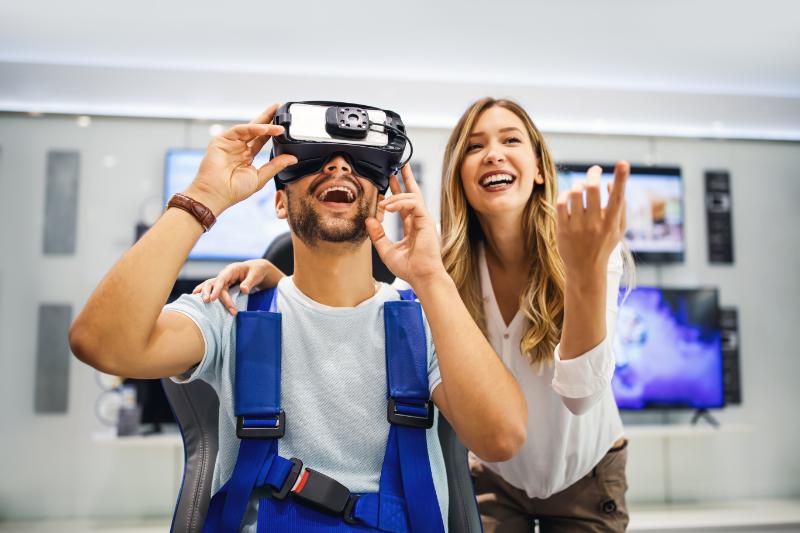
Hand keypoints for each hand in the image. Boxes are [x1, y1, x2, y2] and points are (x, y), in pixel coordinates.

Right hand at [182, 104, 297, 214]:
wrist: (216, 195)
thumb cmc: (234, 190)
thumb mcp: (260, 177)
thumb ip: (276, 166)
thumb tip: (292, 158)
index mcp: (247, 155)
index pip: (262, 139)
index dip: (273, 131)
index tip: (285, 124)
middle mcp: (239, 147)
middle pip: (256, 129)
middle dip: (268, 117)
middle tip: (280, 107)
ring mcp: (230, 142)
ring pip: (249, 128)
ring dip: (265, 124)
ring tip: (279, 127)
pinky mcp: (221, 140)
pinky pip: (239, 130)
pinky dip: (253, 128)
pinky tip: (265, 129)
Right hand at [191, 259, 284, 314]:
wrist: (258, 270)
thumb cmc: (257, 271)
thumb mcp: (256, 275)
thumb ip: (249, 282)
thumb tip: (243, 290)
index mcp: (232, 270)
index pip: (221, 279)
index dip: (216, 289)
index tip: (213, 299)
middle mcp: (225, 275)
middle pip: (213, 283)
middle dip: (209, 292)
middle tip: (208, 302)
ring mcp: (223, 281)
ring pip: (210, 286)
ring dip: (205, 293)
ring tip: (201, 303)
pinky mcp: (224, 286)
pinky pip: (213, 290)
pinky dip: (205, 293)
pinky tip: (196, 298)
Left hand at [366, 164, 446, 287]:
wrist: (422, 277)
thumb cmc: (409, 269)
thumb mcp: (387, 251)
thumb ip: (378, 236)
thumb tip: (369, 220)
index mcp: (411, 227)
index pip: (403, 205)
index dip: (393, 196)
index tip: (382, 192)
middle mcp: (418, 221)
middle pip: (412, 194)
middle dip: (405, 179)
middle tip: (396, 168)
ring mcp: (423, 220)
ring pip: (412, 196)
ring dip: (396, 195)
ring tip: (383, 202)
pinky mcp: (426, 221)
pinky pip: (414, 203)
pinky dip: (400, 202)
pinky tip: (388, 207)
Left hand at [556, 161, 628, 275]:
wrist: (585, 268)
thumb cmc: (604, 244)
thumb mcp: (619, 229)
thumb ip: (620, 206)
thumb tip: (611, 183)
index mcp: (612, 223)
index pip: (618, 197)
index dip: (621, 179)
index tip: (623, 162)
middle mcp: (596, 224)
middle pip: (593, 189)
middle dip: (593, 174)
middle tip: (595, 171)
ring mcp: (578, 226)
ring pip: (576, 193)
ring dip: (579, 184)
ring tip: (582, 187)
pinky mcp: (563, 229)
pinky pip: (562, 202)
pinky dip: (565, 194)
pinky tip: (569, 197)